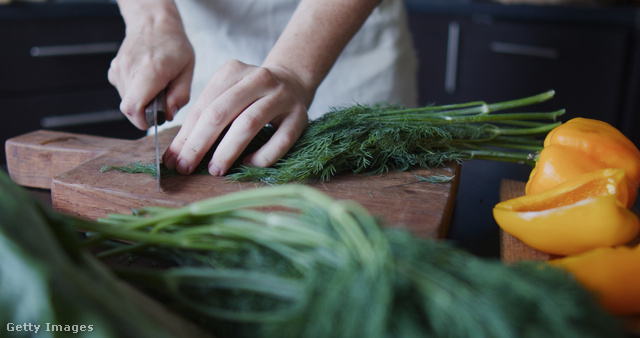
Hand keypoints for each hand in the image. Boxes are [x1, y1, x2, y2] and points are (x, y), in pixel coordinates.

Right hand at [108, 1, 193, 128]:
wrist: (153, 23)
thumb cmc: (174, 46)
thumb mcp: (187, 70)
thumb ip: (180, 95)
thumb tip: (168, 116)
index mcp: (152, 70)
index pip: (134, 107)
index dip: (143, 120)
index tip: (156, 118)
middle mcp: (130, 69)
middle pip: (129, 109)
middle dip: (146, 113)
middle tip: (161, 100)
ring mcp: (119, 69)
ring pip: (126, 102)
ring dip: (142, 102)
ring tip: (155, 87)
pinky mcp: (113, 71)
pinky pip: (123, 93)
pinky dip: (135, 94)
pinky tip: (146, 82)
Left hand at [162, 60, 309, 175]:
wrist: (292, 82)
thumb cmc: (251, 96)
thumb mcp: (228, 94)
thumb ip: (207, 116)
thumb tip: (179, 154)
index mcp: (233, 71)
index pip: (203, 106)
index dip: (185, 136)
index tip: (172, 161)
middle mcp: (258, 79)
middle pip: (221, 113)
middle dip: (199, 144)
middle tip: (186, 168)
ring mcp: (281, 97)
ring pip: (248, 124)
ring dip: (227, 151)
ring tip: (215, 170)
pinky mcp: (300, 116)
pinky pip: (280, 141)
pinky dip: (262, 156)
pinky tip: (248, 164)